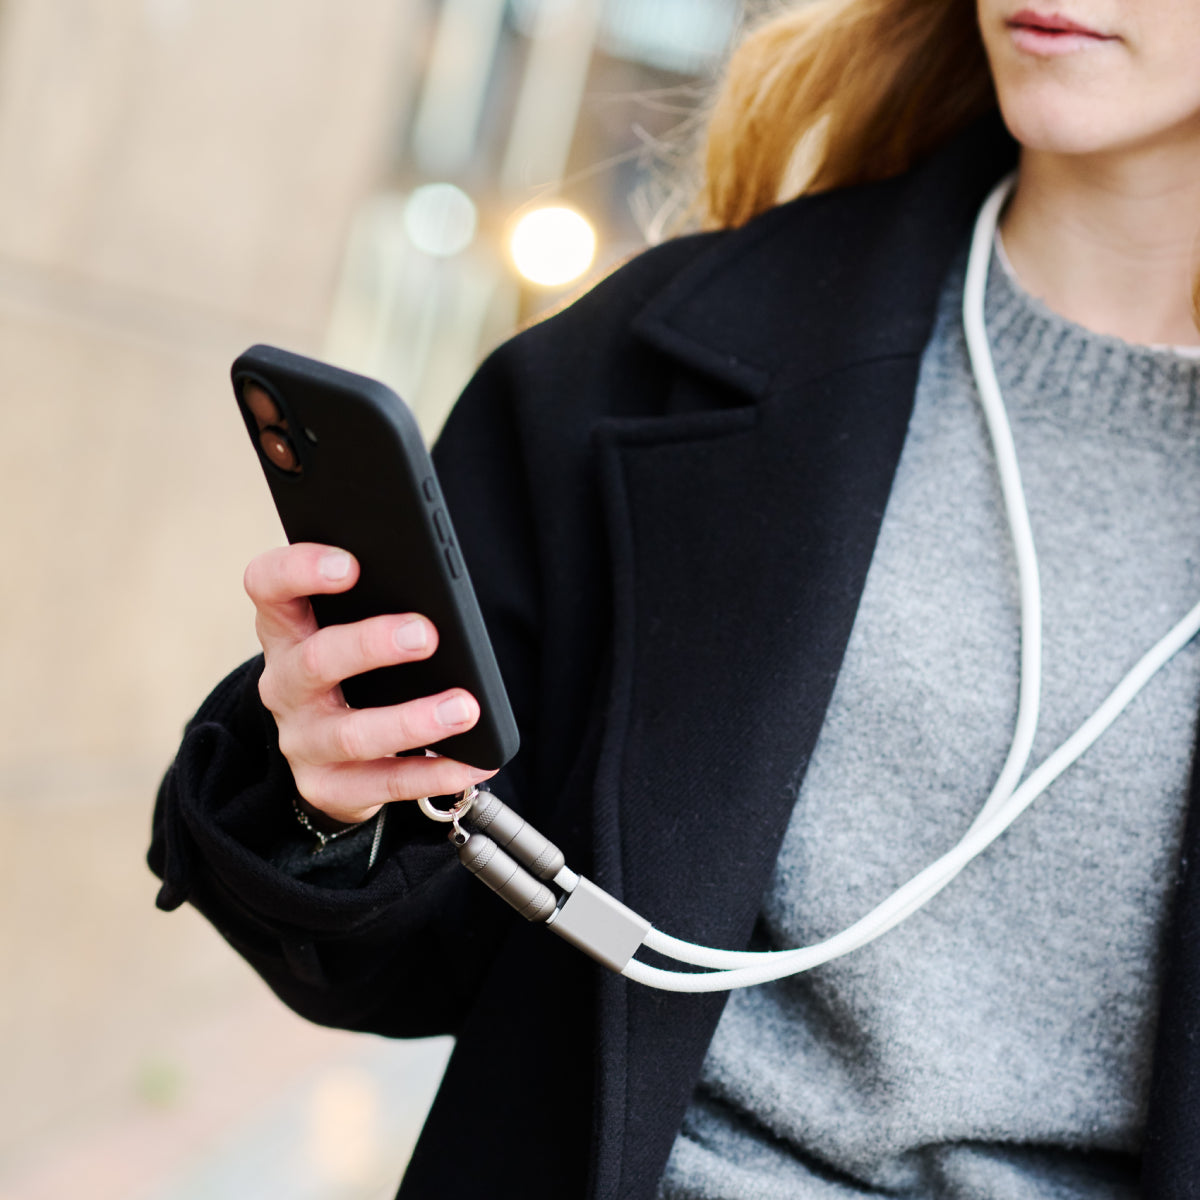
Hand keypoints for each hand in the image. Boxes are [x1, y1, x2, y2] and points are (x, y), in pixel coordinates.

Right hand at [244, 542, 497, 825]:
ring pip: (351, 734)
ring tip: (465, 708)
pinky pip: (383, 783)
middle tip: (426, 634)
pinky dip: (432, 774)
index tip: (351, 563)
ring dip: (413, 720)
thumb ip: (381, 604)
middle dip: (372, 645)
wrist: (332, 756)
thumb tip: (444, 598)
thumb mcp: (350, 631)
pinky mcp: (327, 787)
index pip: (269, 586)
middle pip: (316, 660)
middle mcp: (284, 684)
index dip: (300, 570)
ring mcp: (301, 740)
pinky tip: (470, 762)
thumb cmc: (355, 672)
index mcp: (287, 629)